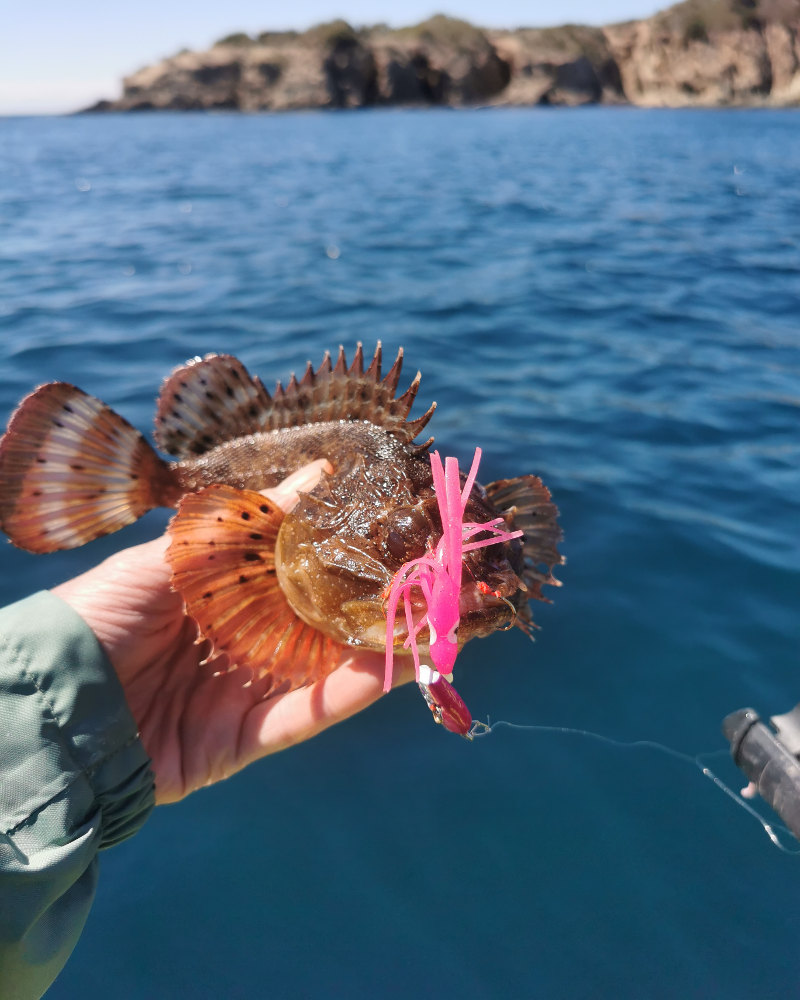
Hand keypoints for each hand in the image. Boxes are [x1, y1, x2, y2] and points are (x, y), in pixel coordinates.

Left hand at [53, 461, 407, 803]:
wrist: (53, 708)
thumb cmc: (103, 613)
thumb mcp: (174, 556)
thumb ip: (249, 523)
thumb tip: (321, 474)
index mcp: (224, 593)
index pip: (299, 567)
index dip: (346, 549)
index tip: (397, 526)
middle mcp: (244, 640)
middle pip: (325, 619)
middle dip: (380, 598)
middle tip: (439, 573)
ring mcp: (249, 691)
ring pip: (331, 666)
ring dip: (386, 643)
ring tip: (442, 615)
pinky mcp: (248, 740)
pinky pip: (312, 713)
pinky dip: (357, 691)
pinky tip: (400, 661)